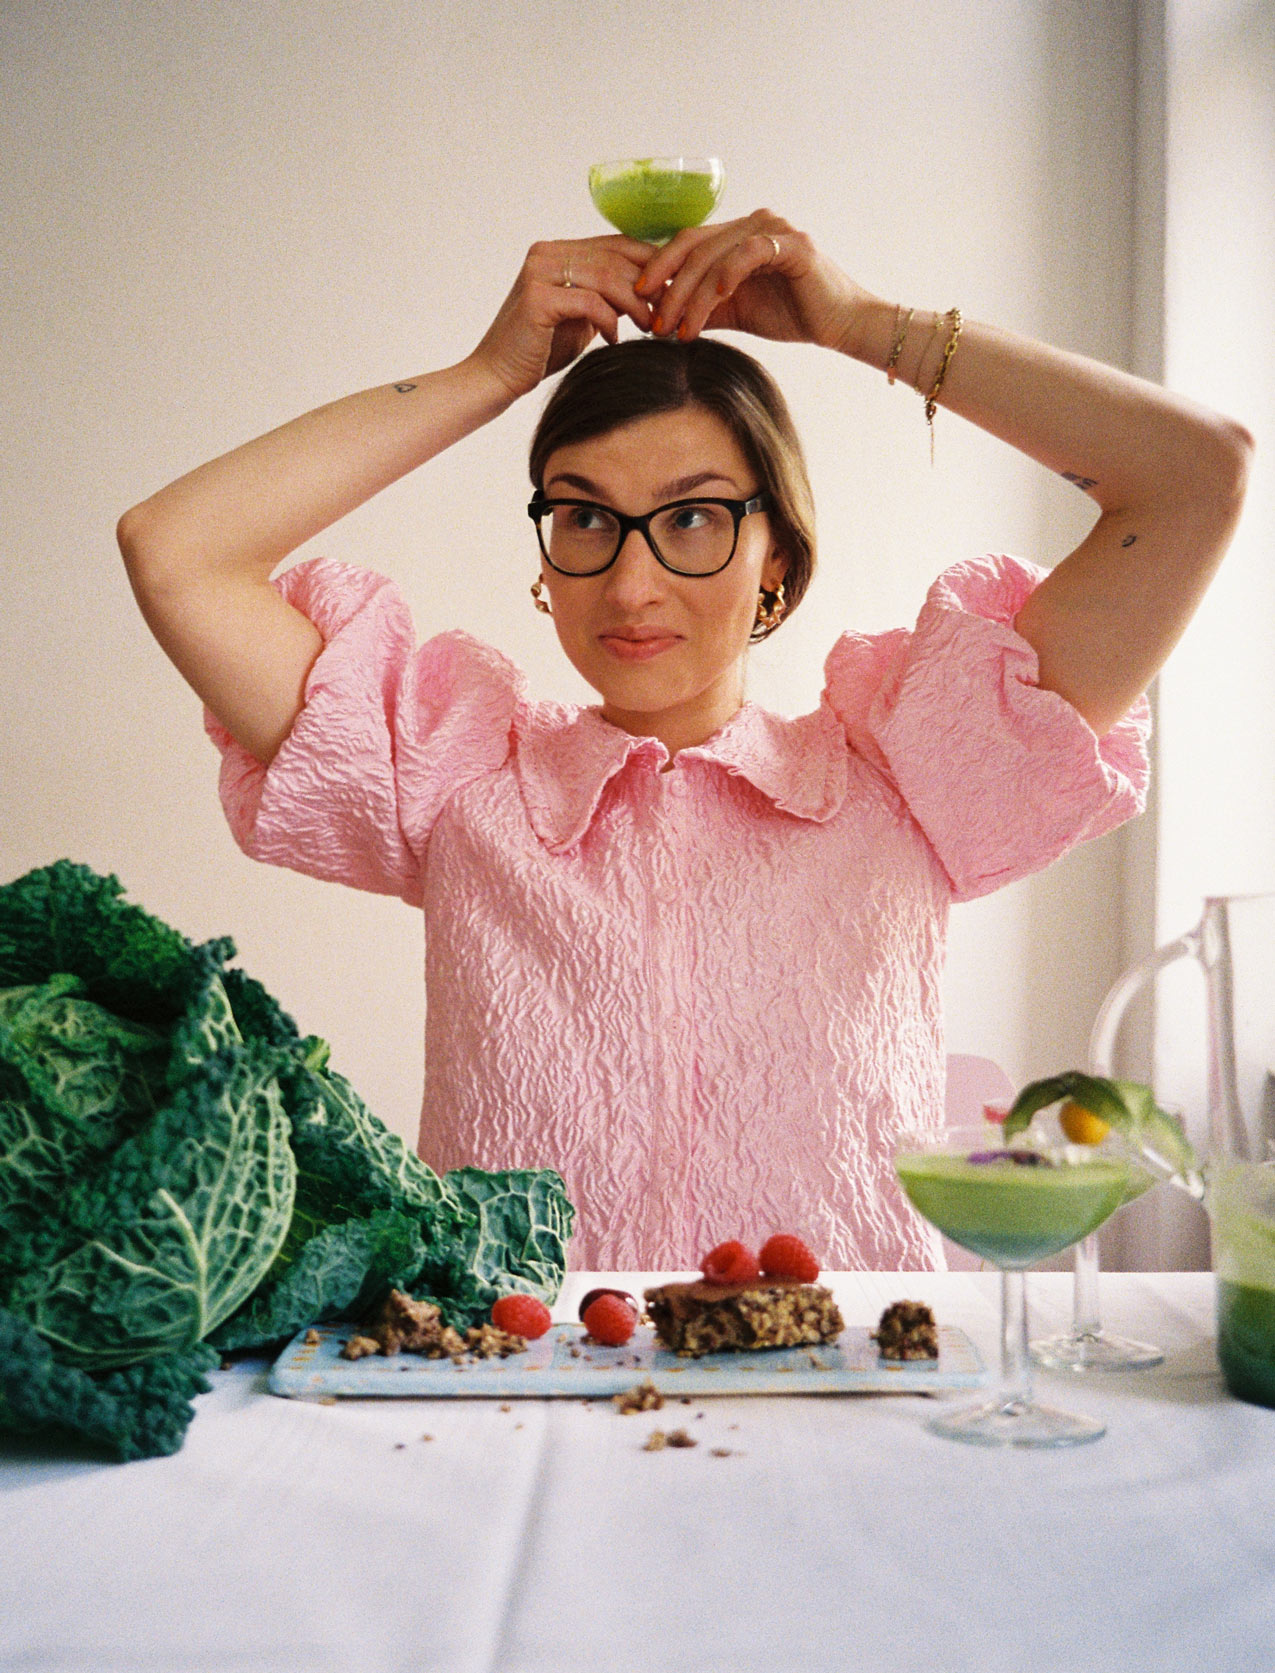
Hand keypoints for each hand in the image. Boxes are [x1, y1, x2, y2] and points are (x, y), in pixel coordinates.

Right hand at [469, 235, 657, 400]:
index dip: (650, 264)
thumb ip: (606, 296)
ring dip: (635, 304)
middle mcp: (546, 253)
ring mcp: (540, 272)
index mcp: (557, 251)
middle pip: (615, 258)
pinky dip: (610, 322)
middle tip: (668, 312)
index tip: (673, 290)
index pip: (615, 244)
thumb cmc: (540, 350)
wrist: (498, 376)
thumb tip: (651, 289)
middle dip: (649, 285)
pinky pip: (591, 302)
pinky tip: (614, 340)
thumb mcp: (581, 316)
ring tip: (649, 326)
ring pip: (607, 277)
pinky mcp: (538, 297)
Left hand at [634, 210, 875, 352]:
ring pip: (716, 256)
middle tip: (654, 322)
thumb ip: (703, 307)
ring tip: (680, 329)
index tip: (638, 299)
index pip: (686, 244)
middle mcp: (752, 223)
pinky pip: (749, 253)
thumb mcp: (734, 312)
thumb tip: (662, 317)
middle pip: (694, 248)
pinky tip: (716, 300)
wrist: (839, 324)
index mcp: (736, 235)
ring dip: (692, 295)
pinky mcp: (792, 244)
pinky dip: (727, 275)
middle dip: (669, 287)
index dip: (658, 268)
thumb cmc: (791, 315)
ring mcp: (772, 229)